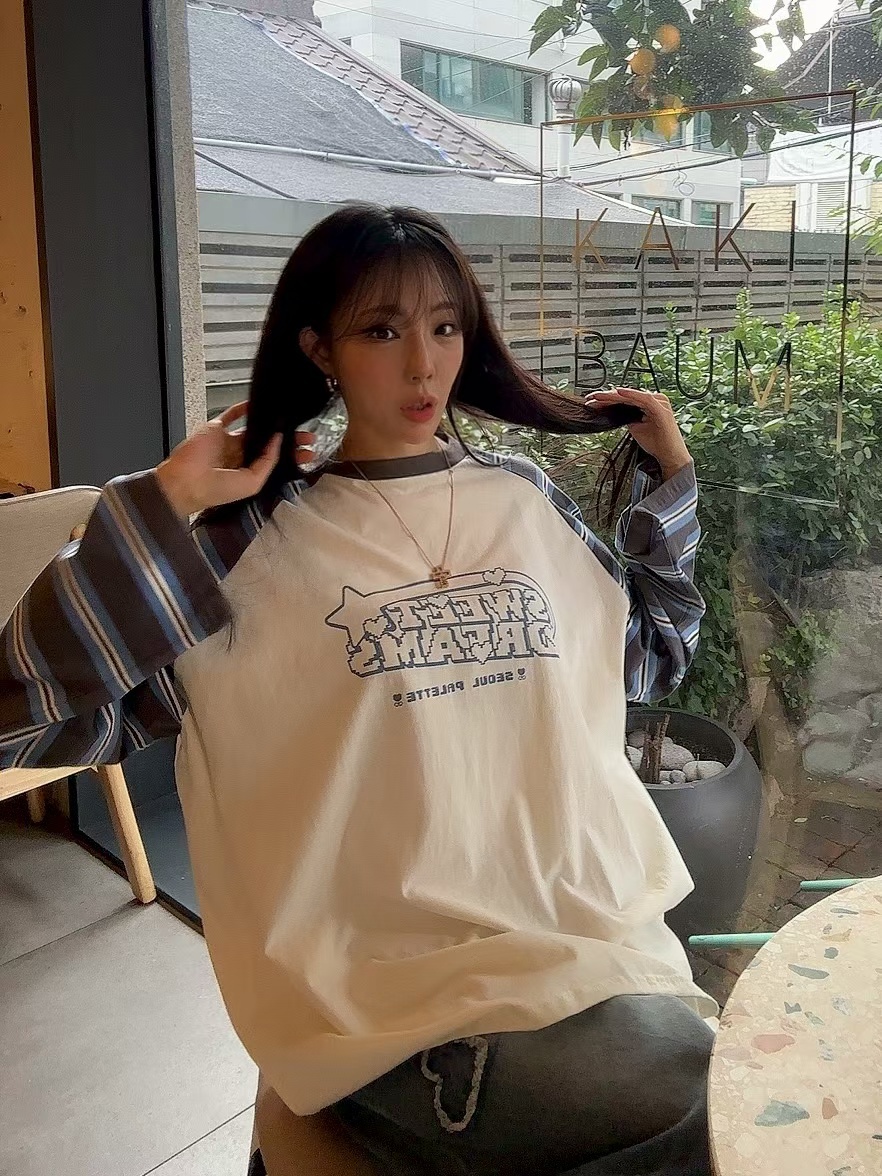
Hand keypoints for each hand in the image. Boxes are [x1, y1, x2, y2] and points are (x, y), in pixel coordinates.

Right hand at [155, 402, 314, 517]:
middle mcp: (240, 457)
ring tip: (292, 421)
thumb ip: (267, 462)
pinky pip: (232, 415)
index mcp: (248, 473)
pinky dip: (243, 409)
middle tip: (307, 435)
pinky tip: (259, 405)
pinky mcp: (216, 429)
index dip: (292, 456)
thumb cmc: (216, 490)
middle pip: (268, 444)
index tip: (309, 452)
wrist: (186, 482)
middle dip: (288, 440)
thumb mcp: (252, 482)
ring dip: (271, 425)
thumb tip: (279, 441)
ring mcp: (228, 442)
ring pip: (254, 429)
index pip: (275, 462)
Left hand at [586, 387, 690, 481]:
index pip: (624, 399)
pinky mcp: (660, 409)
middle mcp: (654, 399)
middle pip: (626, 396)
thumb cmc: (657, 443)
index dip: (607, 399)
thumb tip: (612, 412)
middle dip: (606, 397)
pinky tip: (618, 393)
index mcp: (648, 403)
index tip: (591, 402)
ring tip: (598, 396)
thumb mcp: (636, 427)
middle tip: (589, 398)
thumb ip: (627, 417)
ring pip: (631, 396)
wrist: (670, 456)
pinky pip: (643, 399)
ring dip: (613, 395)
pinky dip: (631, 395)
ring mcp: (658, 402)